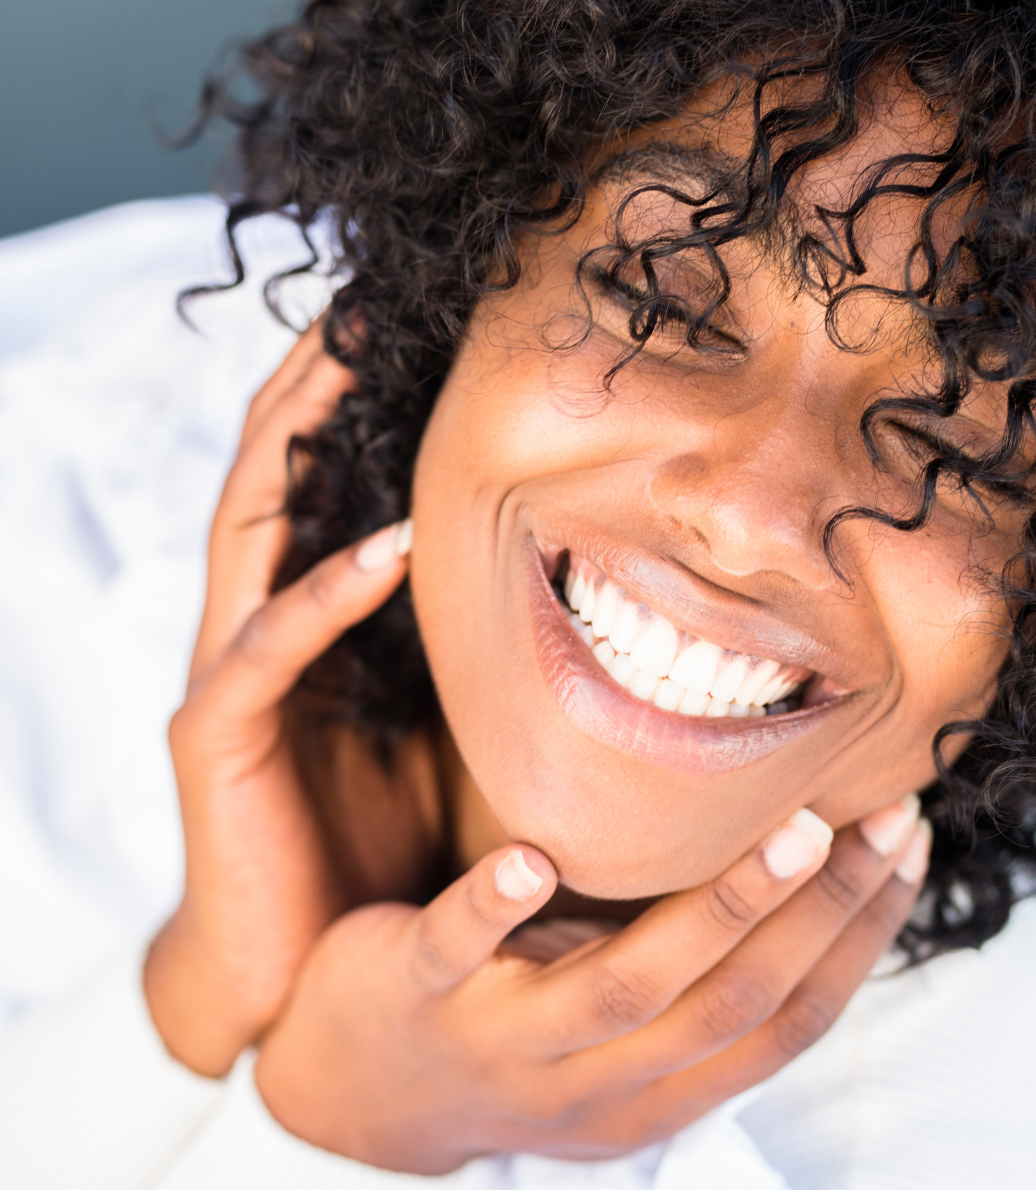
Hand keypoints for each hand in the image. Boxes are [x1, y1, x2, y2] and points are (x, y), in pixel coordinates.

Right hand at [144, 328, 410, 1075]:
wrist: (307, 962)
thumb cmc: (388, 830)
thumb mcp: (448, 712)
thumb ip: (478, 636)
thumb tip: (587, 568)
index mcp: (311, 615)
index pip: (318, 481)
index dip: (343, 401)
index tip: (403, 327)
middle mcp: (262, 625)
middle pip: (270, 477)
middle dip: (303, 390)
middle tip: (352, 306)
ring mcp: (233, 675)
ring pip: (247, 534)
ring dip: (291, 448)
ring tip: (339, 366)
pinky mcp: (217, 737)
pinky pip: (268, 650)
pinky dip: (324, 595)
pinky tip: (386, 547)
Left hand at [255, 798, 931, 1171]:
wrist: (358, 1093)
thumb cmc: (524, 1022)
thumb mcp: (627, 1019)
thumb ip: (703, 968)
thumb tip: (813, 866)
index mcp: (658, 1088)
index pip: (785, 1022)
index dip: (859, 940)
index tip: (909, 848)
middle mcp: (596, 1080)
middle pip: (732, 1002)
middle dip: (822, 912)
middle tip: (884, 819)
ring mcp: (507, 1040)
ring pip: (627, 986)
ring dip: (717, 910)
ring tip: (788, 830)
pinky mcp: (419, 992)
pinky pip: (456, 952)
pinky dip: (494, 909)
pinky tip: (533, 859)